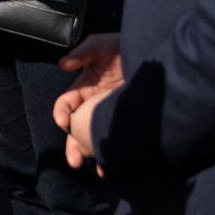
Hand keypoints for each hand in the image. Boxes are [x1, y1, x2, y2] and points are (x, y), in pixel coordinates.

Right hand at [55, 32, 122, 169]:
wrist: (152, 49)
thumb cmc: (123, 46)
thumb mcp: (100, 45)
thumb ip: (81, 53)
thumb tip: (63, 64)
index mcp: (85, 89)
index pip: (66, 106)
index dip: (62, 114)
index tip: (64, 123)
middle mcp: (95, 105)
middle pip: (79, 130)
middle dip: (74, 146)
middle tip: (74, 160)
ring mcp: (112, 114)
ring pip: (97, 139)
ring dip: (93, 155)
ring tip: (97, 169)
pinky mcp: (129, 121)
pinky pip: (120, 141)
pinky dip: (117, 155)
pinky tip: (117, 166)